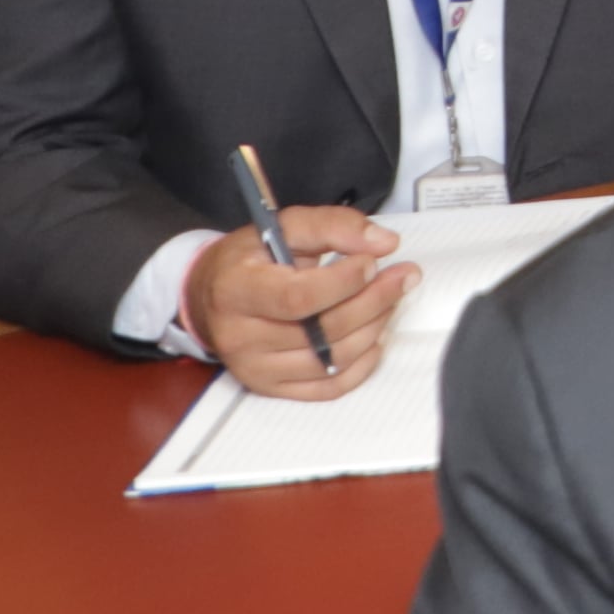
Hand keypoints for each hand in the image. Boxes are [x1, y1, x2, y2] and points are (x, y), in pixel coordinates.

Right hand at [184, 211, 414, 396]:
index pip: (297, 298)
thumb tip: (383, 243)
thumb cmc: (249, 260)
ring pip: (332, 359)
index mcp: (235, 290)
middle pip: (322, 330)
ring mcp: (255, 368)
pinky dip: (362, 364)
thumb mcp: (283, 227)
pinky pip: (329, 387)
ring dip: (374, 328)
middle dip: (374, 301)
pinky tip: (374, 337)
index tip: (372, 262)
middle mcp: (240, 336)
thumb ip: (332, 225)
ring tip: (389, 300)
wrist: (209, 296)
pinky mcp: (272, 388)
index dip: (344, 282)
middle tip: (404, 276)